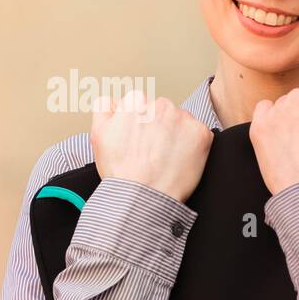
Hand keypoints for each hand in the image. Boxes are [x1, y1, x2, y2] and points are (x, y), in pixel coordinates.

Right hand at [91, 89, 212, 202]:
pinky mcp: (200, 133)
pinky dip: (193, 146)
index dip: (137, 123)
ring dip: (176, 134)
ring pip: (180, 121)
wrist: (142, 198)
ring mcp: (182, 118)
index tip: (138, 138)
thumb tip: (113, 101)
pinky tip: (179, 161)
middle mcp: (159, 104)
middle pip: (160, 110)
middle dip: (158, 126)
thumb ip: (103, 110)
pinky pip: (198, 134)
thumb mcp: (98, 135)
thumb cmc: (121, 173)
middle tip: (151, 151)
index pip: (138, 103)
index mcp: (134, 102)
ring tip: (165, 158)